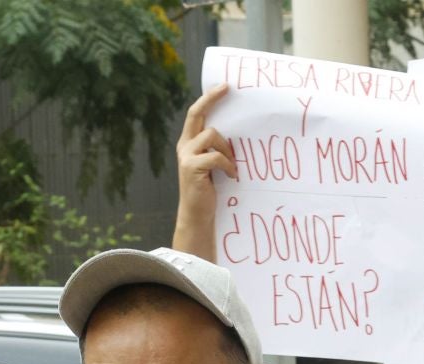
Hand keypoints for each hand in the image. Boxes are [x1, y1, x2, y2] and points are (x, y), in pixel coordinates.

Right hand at [175, 84, 236, 261]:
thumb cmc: (210, 191)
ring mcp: (186, 156)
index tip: (224, 86)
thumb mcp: (213, 166)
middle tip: (227, 89)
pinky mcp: (192, 167)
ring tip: (232, 166)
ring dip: (227, 149)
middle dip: (211, 98)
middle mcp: (184, 146)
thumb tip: (239, 133)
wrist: (198, 216)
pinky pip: (215, 156)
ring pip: (211, 135)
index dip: (209, 98)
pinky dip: (227, 165)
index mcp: (189, 143)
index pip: (196, 114)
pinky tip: (232, 175)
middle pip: (196, 113)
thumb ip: (217, 148)